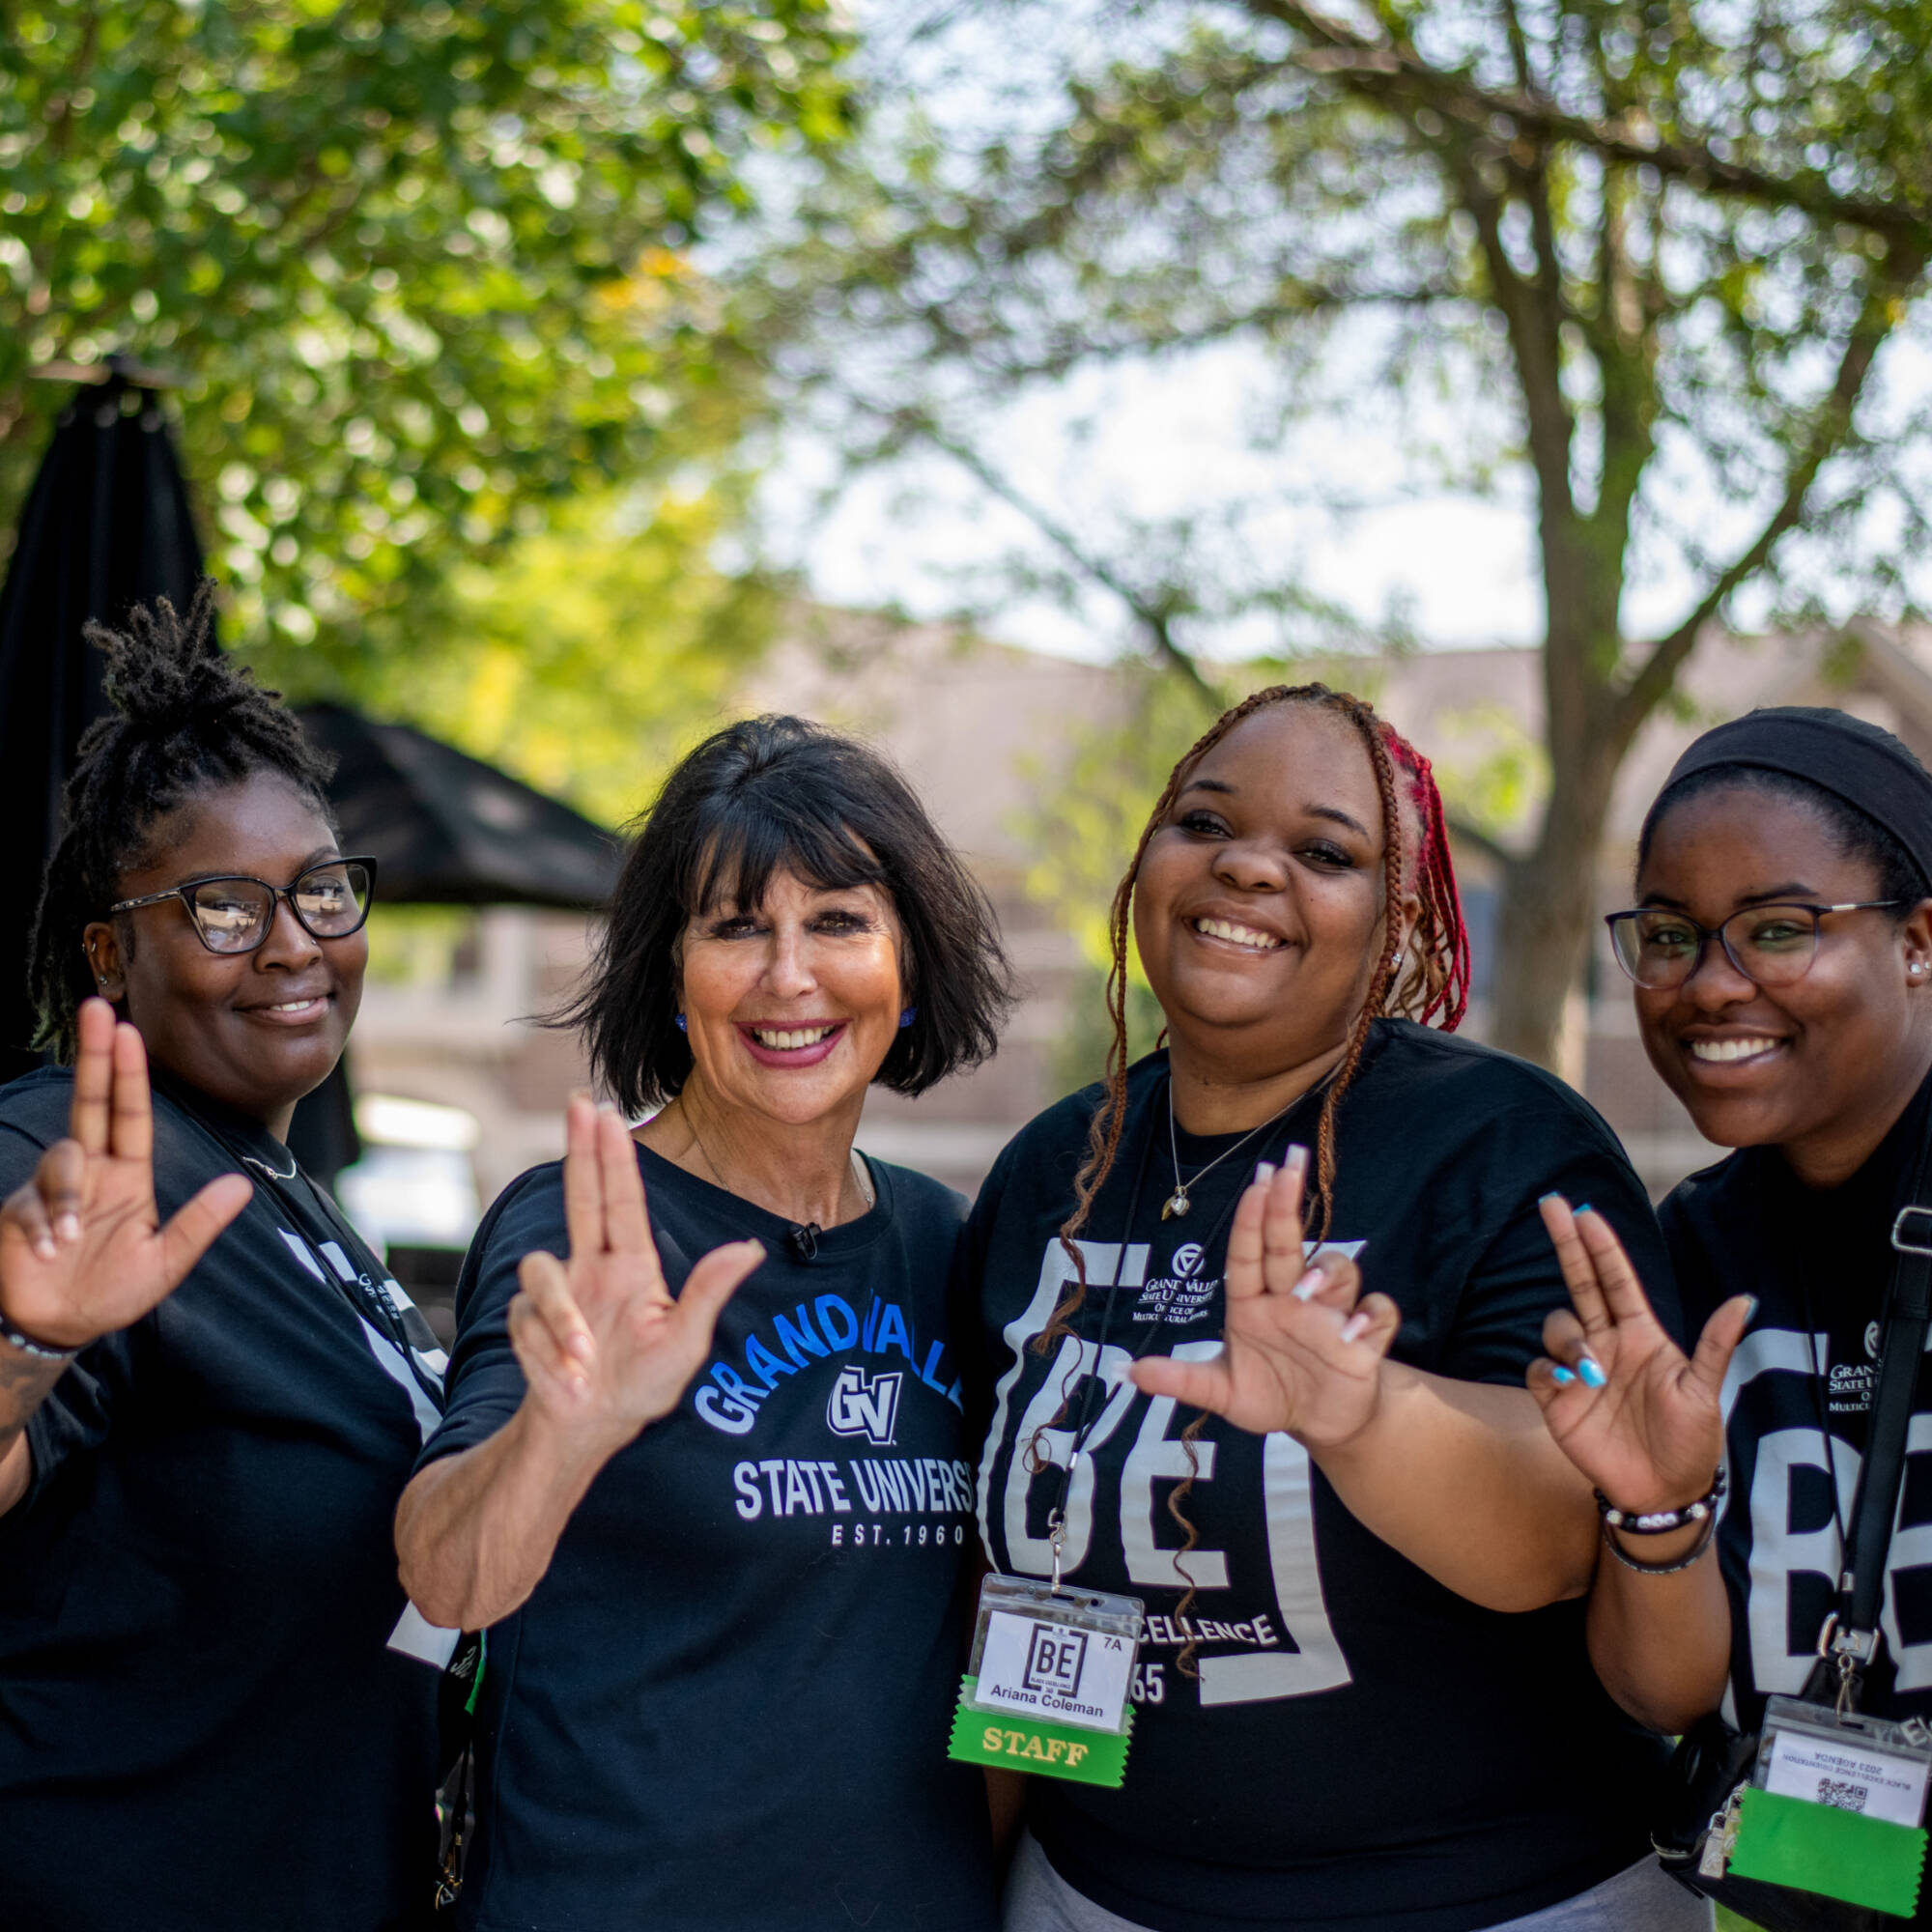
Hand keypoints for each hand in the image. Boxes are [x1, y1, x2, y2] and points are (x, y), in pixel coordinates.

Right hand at [0, 999, 251, 1351]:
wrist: (58, 1328)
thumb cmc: (113, 1291)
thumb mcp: (164, 1263)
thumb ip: (198, 1225)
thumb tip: (243, 1185)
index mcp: (126, 1175)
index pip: (129, 1113)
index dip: (128, 1073)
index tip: (127, 1030)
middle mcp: (90, 1171)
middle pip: (89, 1102)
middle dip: (92, 1055)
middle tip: (97, 1008)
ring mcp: (53, 1187)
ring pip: (63, 1157)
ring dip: (67, 1197)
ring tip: (71, 1241)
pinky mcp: (19, 1210)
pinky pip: (32, 1201)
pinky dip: (46, 1225)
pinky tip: (50, 1251)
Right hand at [509, 1094, 762, 1455]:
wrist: (589, 1428)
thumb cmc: (643, 1384)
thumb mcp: (685, 1344)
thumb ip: (709, 1293)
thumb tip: (750, 1249)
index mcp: (632, 1264)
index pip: (621, 1199)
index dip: (614, 1155)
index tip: (606, 1111)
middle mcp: (593, 1266)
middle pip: (580, 1194)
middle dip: (579, 1148)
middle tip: (578, 1100)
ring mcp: (559, 1290)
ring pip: (540, 1268)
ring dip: (561, 1319)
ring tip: (585, 1363)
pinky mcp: (527, 1317)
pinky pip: (527, 1317)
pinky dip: (548, 1351)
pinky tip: (569, 1378)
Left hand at [1128, 1145, 1400, 1447]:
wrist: (1317, 1422)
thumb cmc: (1268, 1393)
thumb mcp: (1223, 1391)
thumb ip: (1184, 1380)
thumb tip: (1132, 1372)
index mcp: (1254, 1303)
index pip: (1249, 1253)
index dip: (1251, 1219)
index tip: (1256, 1182)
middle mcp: (1292, 1298)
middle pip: (1289, 1244)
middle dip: (1287, 1205)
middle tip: (1289, 1166)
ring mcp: (1330, 1315)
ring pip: (1338, 1270)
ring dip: (1327, 1269)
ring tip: (1308, 1285)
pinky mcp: (1363, 1339)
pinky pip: (1377, 1313)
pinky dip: (1371, 1316)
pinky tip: (1356, 1329)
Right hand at [1529, 1195, 1750, 1513]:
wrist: (1663, 1492)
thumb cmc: (1691, 1442)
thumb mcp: (1706, 1393)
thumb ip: (1715, 1345)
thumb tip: (1745, 1299)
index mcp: (1642, 1336)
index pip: (1617, 1280)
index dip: (1602, 1246)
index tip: (1586, 1212)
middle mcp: (1606, 1343)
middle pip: (1579, 1283)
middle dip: (1565, 1242)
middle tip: (1550, 1203)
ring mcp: (1580, 1370)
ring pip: (1557, 1326)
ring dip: (1570, 1339)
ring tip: (1594, 1371)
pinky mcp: (1557, 1400)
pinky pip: (1538, 1369)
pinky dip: (1549, 1371)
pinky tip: (1569, 1387)